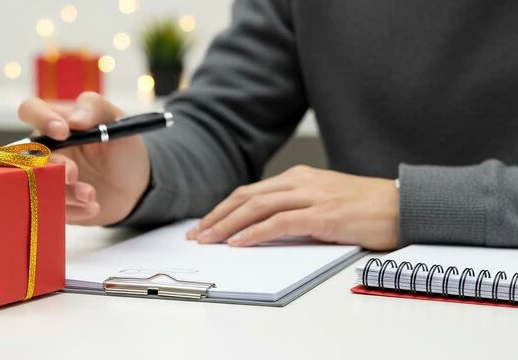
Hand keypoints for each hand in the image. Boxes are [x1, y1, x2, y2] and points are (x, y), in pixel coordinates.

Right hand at [18, 92, 150, 225]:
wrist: (134, 186)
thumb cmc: (122, 148)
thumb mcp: (116, 121)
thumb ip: (96, 108)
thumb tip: (74, 119)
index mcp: (55, 121)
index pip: (31, 110)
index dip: (40, 119)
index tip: (63, 132)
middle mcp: (44, 148)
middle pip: (28, 154)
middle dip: (52, 165)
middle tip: (73, 174)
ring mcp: (45, 176)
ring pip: (38, 185)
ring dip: (65, 192)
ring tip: (91, 195)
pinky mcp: (52, 201)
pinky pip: (50, 208)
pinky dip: (72, 210)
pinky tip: (93, 207)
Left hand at [185, 165, 398, 249]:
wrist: (403, 205)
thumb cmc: (366, 208)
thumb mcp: (324, 201)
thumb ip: (296, 208)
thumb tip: (265, 227)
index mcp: (299, 177)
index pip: (251, 191)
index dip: (224, 208)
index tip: (206, 223)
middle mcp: (301, 181)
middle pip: (246, 196)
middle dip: (217, 216)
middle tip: (197, 233)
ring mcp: (311, 196)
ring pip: (257, 207)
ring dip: (227, 225)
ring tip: (208, 240)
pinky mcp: (322, 214)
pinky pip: (279, 222)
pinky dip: (254, 232)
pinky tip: (238, 242)